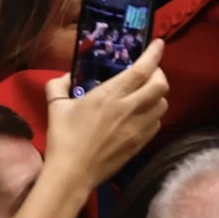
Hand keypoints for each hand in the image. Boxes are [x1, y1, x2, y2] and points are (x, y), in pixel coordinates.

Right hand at [42, 39, 168, 185]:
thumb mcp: (56, 106)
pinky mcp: (142, 142)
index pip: (141, 70)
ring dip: (157, 95)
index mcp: (110, 95)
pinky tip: (141, 114)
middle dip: (159, 74)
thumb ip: (59, 85)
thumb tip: (66, 77)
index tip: (159, 43)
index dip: (154, 54)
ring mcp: (139, 127)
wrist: (74, 173)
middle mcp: (130, 108)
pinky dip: (154, 113)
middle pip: (161, 85)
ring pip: (163, 104)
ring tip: (145, 93)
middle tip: (149, 72)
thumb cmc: (63, 138)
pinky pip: (157, 122)